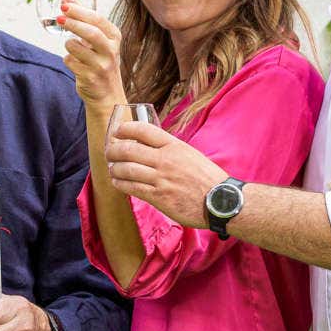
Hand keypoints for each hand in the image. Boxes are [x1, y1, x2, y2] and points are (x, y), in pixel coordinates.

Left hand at [57, 1, 126, 109]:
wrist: (107, 94)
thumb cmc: (99, 59)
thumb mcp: (97, 38)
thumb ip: (82, 17)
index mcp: (114, 36)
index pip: (97, 19)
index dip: (79, 10)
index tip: (64, 3)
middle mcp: (110, 50)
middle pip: (91, 32)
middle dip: (73, 23)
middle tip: (59, 16)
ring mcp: (101, 65)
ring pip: (75, 47)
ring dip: (68, 44)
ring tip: (72, 47)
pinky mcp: (90, 77)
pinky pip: (70, 62)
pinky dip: (67, 59)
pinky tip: (75, 62)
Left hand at [104, 120, 227, 227]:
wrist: (221, 201)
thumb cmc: (207, 178)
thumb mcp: (190, 154)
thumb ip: (169, 149)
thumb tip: (149, 147)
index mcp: (174, 145)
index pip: (143, 130)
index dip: (125, 129)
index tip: (117, 132)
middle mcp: (165, 159)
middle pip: (128, 149)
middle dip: (113, 150)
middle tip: (109, 152)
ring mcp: (161, 178)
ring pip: (126, 169)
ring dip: (114, 168)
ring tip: (112, 168)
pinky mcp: (158, 197)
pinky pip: (132, 187)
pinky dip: (120, 183)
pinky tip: (117, 181)